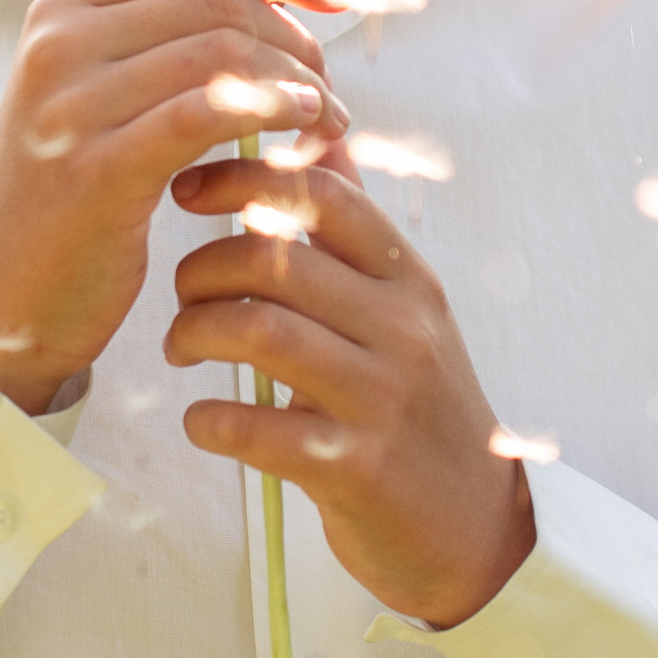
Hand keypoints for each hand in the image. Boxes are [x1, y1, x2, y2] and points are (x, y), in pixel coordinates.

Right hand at [0, 0, 365, 414]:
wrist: (0, 299)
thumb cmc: (73, 200)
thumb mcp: (105, 98)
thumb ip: (172, 37)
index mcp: (64, 13)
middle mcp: (60, 43)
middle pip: (218, 3)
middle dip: (296, 39)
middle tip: (330, 89)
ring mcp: (71, 104)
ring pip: (220, 53)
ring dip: (296, 82)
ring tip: (328, 121)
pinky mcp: (95, 168)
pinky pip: (203, 114)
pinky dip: (269, 110)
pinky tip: (303, 130)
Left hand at [164, 152, 535, 629]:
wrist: (475, 530)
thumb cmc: (417, 406)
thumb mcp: (403, 306)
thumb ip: (354, 225)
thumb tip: (319, 127)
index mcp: (407, 278)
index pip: (321, 191)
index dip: (240, 176)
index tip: (187, 191)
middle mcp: (402, 329)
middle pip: (275, 259)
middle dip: (201, 269)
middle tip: (183, 296)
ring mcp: (382, 400)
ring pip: (259, 332)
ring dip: (195, 334)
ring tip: (183, 349)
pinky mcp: (356, 470)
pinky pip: (257, 429)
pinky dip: (210, 421)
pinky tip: (203, 422)